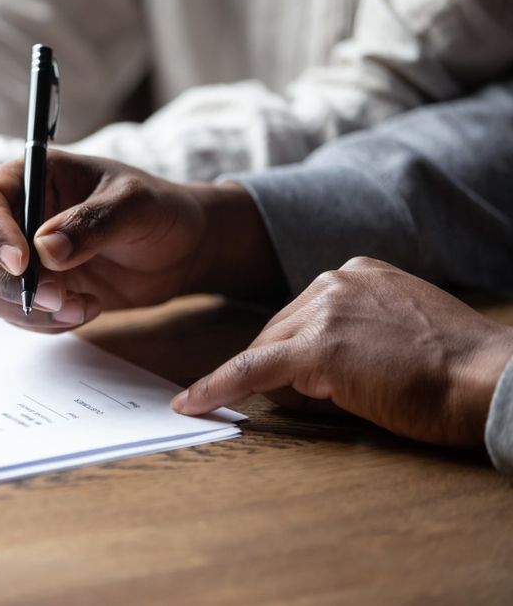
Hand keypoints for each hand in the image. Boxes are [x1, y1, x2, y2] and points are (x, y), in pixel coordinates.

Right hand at [0, 151, 282, 330]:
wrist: (180, 251)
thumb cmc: (159, 212)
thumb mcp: (137, 206)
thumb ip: (93, 223)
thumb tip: (46, 250)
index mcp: (32, 176)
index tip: (23, 262)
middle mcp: (15, 215)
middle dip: (6, 281)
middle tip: (56, 297)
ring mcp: (18, 256)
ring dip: (25, 309)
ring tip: (83, 306)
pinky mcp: (30, 290)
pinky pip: (10, 314)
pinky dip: (42, 323)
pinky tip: (86, 309)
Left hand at [173, 257, 512, 445]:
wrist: (490, 380)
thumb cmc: (457, 369)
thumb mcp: (401, 331)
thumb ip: (353, 333)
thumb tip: (306, 370)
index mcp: (357, 272)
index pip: (300, 313)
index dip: (292, 350)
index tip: (279, 370)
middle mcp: (335, 280)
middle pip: (276, 330)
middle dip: (279, 368)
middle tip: (309, 398)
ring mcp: (324, 310)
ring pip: (267, 352)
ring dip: (274, 383)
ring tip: (323, 402)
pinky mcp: (315, 348)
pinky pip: (251, 369)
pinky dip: (218, 387)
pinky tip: (192, 403)